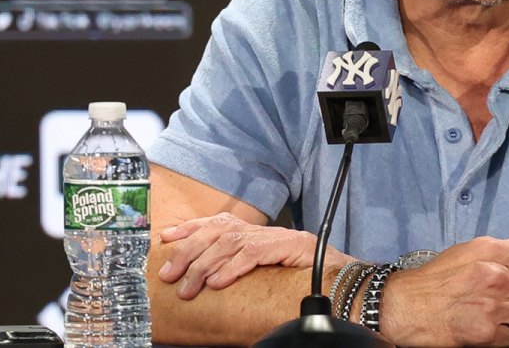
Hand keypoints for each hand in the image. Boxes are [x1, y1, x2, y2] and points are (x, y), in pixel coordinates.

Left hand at [157, 212, 349, 298]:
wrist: (343, 278)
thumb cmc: (305, 279)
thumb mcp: (265, 271)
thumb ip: (241, 268)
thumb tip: (207, 280)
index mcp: (258, 232)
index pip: (218, 222)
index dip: (190, 228)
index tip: (166, 238)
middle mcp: (265, 230)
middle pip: (218, 230)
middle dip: (189, 251)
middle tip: (169, 274)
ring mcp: (278, 237)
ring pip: (231, 242)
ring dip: (205, 265)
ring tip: (189, 286)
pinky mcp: (290, 246)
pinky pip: (255, 253)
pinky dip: (233, 267)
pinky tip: (218, 281)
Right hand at [380, 228, 508, 346]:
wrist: (405, 307)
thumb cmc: (436, 278)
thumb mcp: (468, 252)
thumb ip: (506, 246)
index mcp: (492, 252)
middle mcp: (496, 277)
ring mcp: (492, 307)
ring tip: (505, 316)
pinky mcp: (486, 334)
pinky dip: (508, 336)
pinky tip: (493, 329)